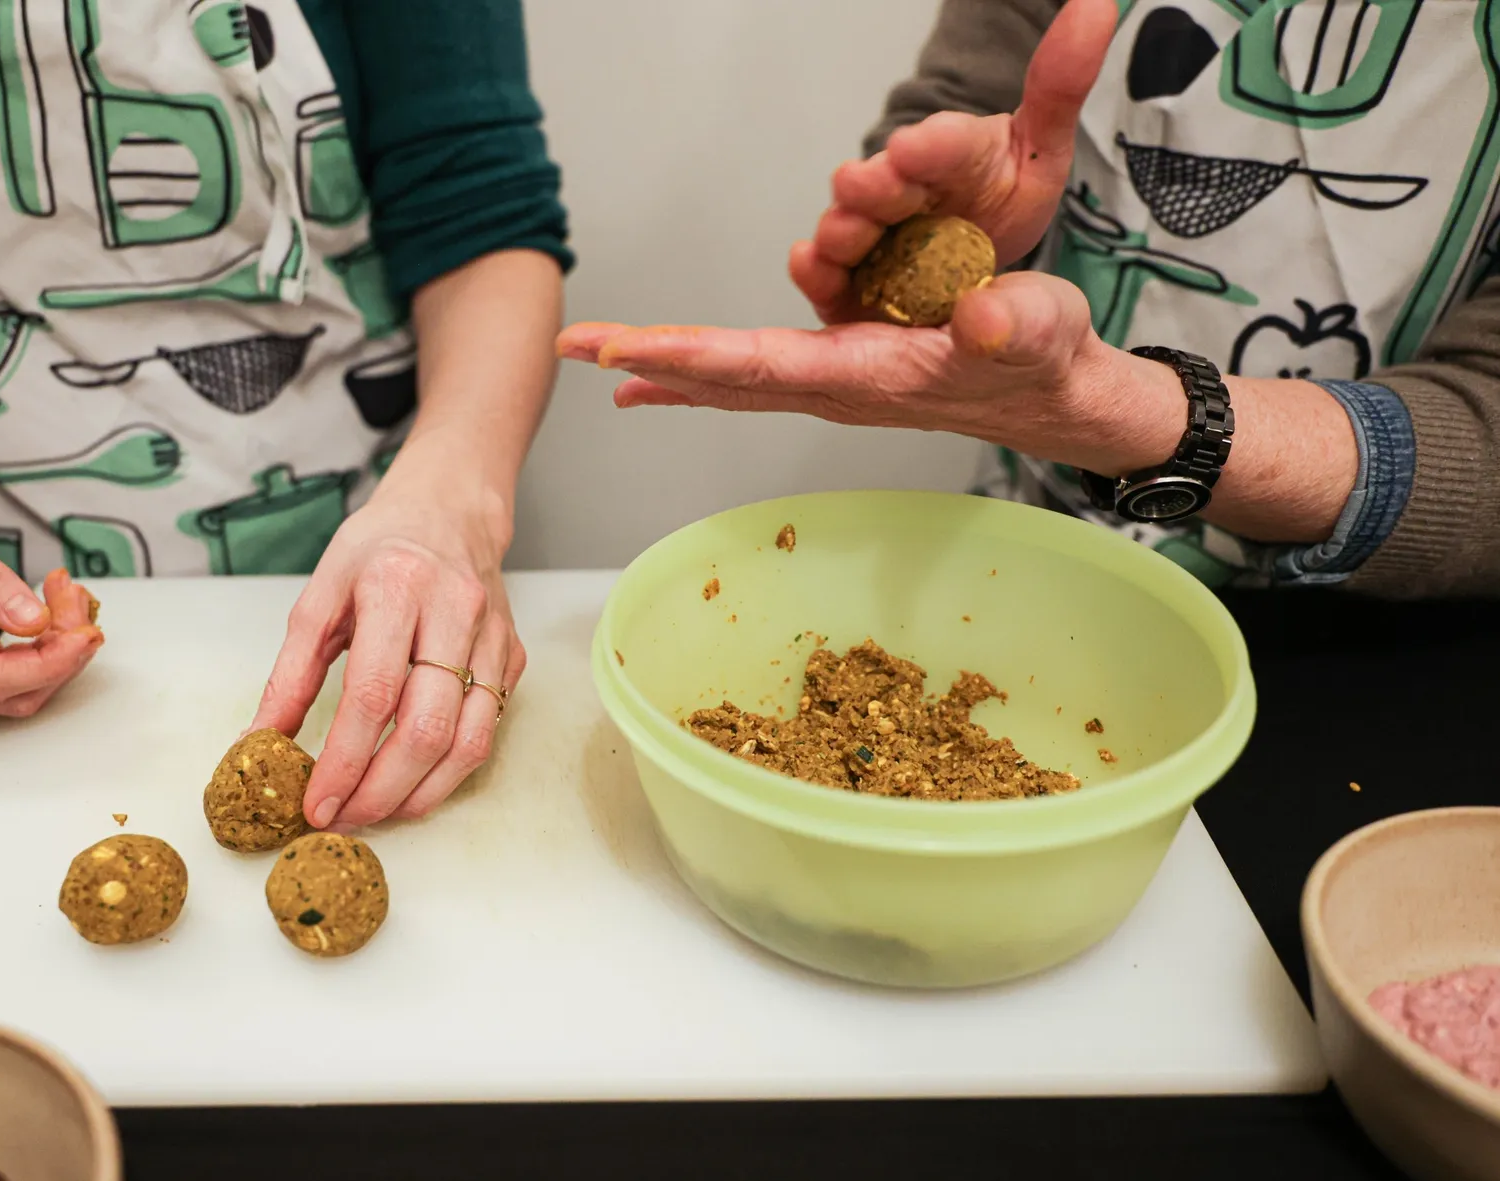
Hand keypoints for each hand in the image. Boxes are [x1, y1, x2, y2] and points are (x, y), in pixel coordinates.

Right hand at [0, 472, 103, 716]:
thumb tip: (35, 623)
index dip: (44, 665)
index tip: (85, 633)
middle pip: (1, 693)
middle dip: (57, 654)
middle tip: (76, 596)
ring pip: (7, 691)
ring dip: (52, 652)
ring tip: (65, 596)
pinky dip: (35, 650)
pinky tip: (50, 611)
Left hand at [250, 459, 525, 829]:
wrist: (449, 510)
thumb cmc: (377, 551)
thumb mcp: (320, 597)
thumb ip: (290, 674)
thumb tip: (257, 744)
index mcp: (397, 589)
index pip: (374, 695)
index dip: (344, 760)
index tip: (317, 803)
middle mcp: (455, 612)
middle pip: (427, 728)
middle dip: (382, 790)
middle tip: (343, 817)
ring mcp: (492, 638)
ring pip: (469, 741)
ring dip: (420, 793)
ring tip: (376, 811)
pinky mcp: (512, 657)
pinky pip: (487, 731)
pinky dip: (449, 772)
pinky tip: (413, 783)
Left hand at [557, 271, 1184, 479]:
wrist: (1064, 403)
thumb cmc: (1051, 363)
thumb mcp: (1043, 331)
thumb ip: (1013, 326)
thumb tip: (982, 320)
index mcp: (868, 377)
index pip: (759, 365)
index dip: (686, 358)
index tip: (621, 352)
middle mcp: (837, 388)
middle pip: (724, 377)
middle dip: (649, 360)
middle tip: (573, 343)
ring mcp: (837, 385)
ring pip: (733, 380)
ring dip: (665, 368)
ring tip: (600, 356)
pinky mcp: (845, 373)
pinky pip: (756, 372)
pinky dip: (703, 370)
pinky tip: (665, 371)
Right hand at [791, 0, 1114, 323]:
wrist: (965, 262)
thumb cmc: (994, 199)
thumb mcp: (1039, 148)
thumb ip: (1060, 85)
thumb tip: (1095, 4)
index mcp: (950, 154)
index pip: (945, 144)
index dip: (931, 146)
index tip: (915, 145)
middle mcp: (901, 190)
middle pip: (884, 184)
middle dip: (874, 184)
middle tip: (867, 184)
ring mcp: (872, 234)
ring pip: (849, 228)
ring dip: (842, 226)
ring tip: (842, 231)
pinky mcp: (851, 284)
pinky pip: (825, 276)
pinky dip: (813, 270)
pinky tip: (808, 262)